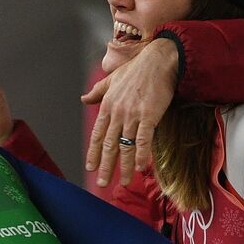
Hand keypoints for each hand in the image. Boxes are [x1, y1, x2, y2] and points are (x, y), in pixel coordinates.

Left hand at [83, 37, 178, 187]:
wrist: (159, 60)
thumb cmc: (137, 69)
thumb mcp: (112, 80)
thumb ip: (98, 92)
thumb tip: (83, 98)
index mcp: (107, 107)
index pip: (97, 135)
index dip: (93, 153)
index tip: (91, 168)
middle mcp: (117, 114)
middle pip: (109, 145)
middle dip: (105, 166)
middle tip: (102, 183)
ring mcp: (133, 115)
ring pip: (126, 146)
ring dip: (125, 166)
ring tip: (124, 182)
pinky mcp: (150, 115)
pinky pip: (144, 139)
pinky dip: (142, 154)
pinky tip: (141, 167)